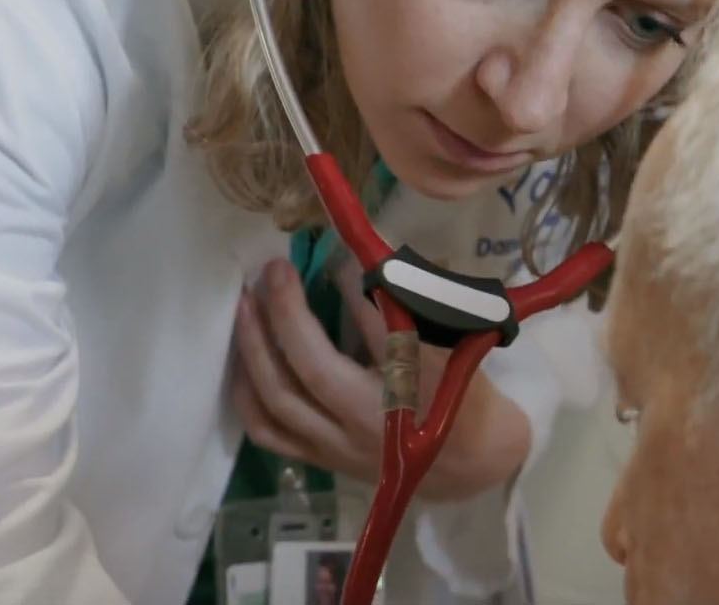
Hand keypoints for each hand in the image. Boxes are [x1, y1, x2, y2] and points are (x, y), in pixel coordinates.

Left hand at [229, 257, 531, 500]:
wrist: (474, 462)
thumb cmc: (465, 397)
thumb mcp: (447, 348)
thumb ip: (395, 312)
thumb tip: (351, 266)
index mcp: (409, 394)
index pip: (371, 331)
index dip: (347, 288)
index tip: (333, 256)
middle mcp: (365, 425)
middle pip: (307, 369)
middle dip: (283, 315)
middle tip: (273, 272)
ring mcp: (338, 447)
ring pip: (276, 402)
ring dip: (254, 351)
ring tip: (246, 308)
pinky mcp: (323, 460)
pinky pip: (270, 431)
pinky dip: (248, 394)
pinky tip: (245, 362)